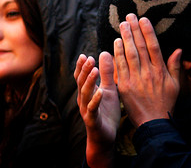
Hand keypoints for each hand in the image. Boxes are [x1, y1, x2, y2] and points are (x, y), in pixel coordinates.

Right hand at [74, 53, 119, 167]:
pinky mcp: (93, 120)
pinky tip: (100, 92)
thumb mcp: (109, 89)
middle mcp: (84, 100)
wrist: (106, 137)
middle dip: (84, 71)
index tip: (84, 56)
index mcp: (87, 92)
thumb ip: (107, 73)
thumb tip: (104, 53)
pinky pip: (93, 109)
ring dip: (89, 82)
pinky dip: (96, 100)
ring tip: (94, 70)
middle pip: (81, 83)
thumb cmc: (107, 111)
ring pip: (85, 94)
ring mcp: (87, 110)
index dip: (81, 67)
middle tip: (89, 59)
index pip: (81, 77)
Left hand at [114, 14, 181, 127]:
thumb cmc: (166, 103)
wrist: (154, 122)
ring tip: (122, 25)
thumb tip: (178, 49)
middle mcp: (148, 72)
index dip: (148, 31)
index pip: (153, 46)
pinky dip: (117, 55)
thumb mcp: (175, 84)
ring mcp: (136, 79)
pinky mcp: (125, 87)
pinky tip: (115, 44)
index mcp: (161, 70)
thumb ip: (175, 66)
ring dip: (125, 38)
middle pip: (140, 47)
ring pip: (129, 54)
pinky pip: (120, 67)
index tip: (143, 19)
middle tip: (129, 16)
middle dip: (134, 30)